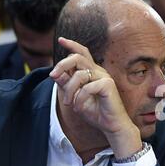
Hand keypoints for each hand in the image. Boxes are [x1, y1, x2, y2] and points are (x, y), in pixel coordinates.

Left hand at [50, 37, 141, 157]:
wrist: (111, 125)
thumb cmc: (96, 112)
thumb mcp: (75, 97)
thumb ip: (67, 84)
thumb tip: (55, 73)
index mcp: (92, 72)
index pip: (82, 53)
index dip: (71, 45)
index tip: (60, 40)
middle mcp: (99, 71)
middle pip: (76, 58)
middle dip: (61, 65)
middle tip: (53, 76)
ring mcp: (104, 77)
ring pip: (79, 74)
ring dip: (69, 90)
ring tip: (69, 103)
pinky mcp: (108, 85)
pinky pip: (87, 88)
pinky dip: (80, 99)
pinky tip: (79, 107)